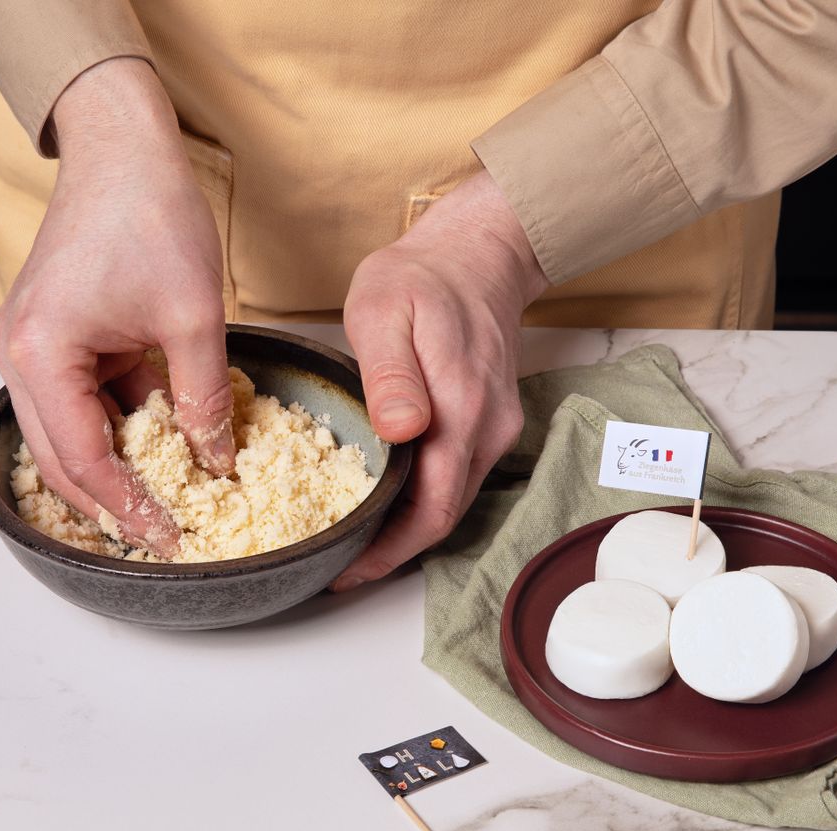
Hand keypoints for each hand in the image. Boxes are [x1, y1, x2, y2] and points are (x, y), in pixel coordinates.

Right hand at [0, 58, 234, 555]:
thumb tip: (216, 462)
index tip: (171, 539)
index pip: (82, 459)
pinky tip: (162, 449)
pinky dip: (119, 428)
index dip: (129, 508)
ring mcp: (30, 348)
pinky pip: (83, 401)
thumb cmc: (152, 217)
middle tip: (165, 538)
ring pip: (70, 434)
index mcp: (39, 354)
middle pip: (61, 458)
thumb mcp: (193, 319)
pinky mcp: (53, 339)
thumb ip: (203, 399)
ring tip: (167, 504)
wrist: (124, 150)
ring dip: (116, 469)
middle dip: (113, 503)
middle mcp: (18, 358)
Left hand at [332, 170, 548, 589]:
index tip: (345, 571)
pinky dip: (423, 499)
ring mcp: (497, 427)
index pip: (431, 509)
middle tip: (340, 566)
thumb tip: (403, 430)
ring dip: (408, 528)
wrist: (480, 252)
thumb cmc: (422, 276)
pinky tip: (388, 498)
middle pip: (444, 517)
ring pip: (453, 501)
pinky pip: (458, 476)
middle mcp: (488, 428)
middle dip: (393, 551)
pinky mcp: (493, 421)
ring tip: (356, 539)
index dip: (388, 552)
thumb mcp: (385, 309)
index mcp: (460, 408)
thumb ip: (391, 373)